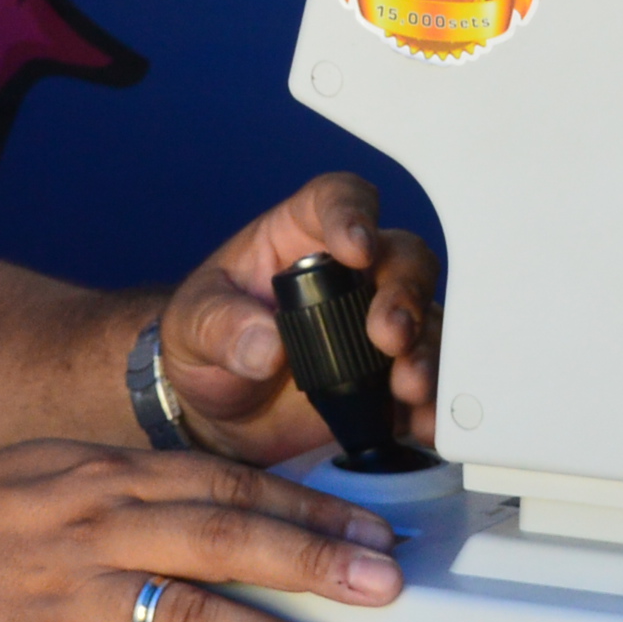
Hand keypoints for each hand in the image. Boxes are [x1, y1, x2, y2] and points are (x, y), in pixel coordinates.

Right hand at [0, 441, 402, 621]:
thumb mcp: (45, 476)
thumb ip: (131, 486)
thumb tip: (225, 500)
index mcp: (97, 475)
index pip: (222, 483)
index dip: (303, 506)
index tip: (366, 528)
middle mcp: (91, 527)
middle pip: (223, 536)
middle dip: (314, 558)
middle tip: (385, 581)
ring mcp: (70, 597)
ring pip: (191, 609)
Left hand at [158, 172, 439, 463]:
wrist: (213, 410)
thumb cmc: (202, 343)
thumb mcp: (190, 326)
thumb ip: (220, 328)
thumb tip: (265, 346)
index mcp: (299, 238)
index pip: (336, 201)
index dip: (354, 215)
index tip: (357, 248)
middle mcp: (350, 275)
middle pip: (402, 259)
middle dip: (405, 293)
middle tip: (389, 334)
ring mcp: (375, 326)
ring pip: (426, 320)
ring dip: (426, 350)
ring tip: (409, 384)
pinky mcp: (388, 378)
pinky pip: (426, 382)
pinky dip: (432, 402)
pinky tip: (423, 420)